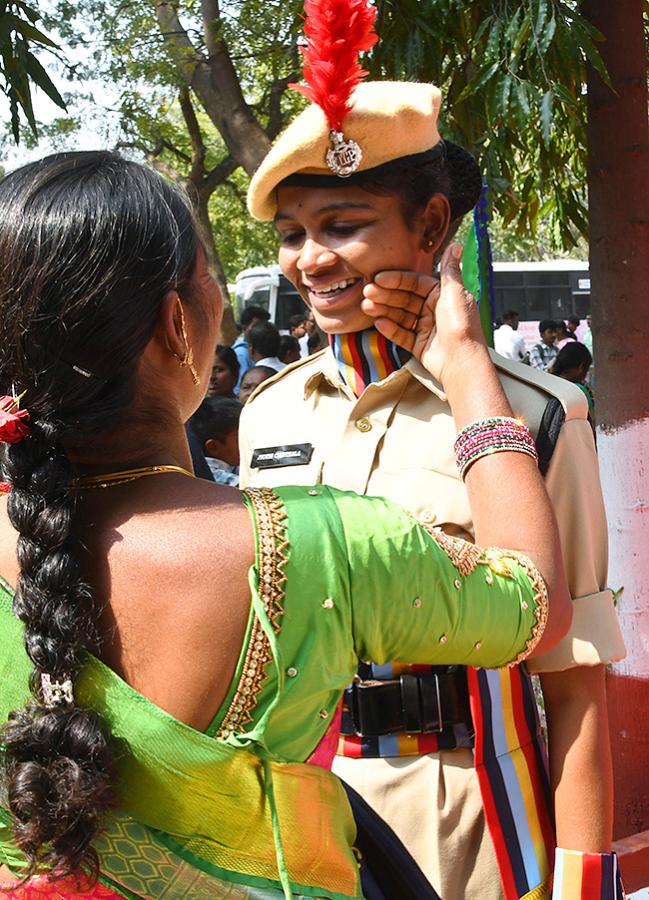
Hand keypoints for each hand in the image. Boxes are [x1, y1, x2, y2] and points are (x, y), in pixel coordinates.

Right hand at [361, 243, 486, 383]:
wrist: (461, 362)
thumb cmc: (461, 327)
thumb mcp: (454, 293)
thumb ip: (450, 270)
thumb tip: (456, 246)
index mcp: (443, 295)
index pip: (415, 283)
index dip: (397, 280)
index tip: (379, 278)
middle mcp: (434, 310)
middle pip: (405, 299)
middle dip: (386, 295)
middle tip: (368, 292)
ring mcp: (426, 328)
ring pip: (400, 315)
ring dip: (383, 310)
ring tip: (367, 307)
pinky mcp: (419, 345)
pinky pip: (401, 334)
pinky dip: (390, 328)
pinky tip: (378, 323)